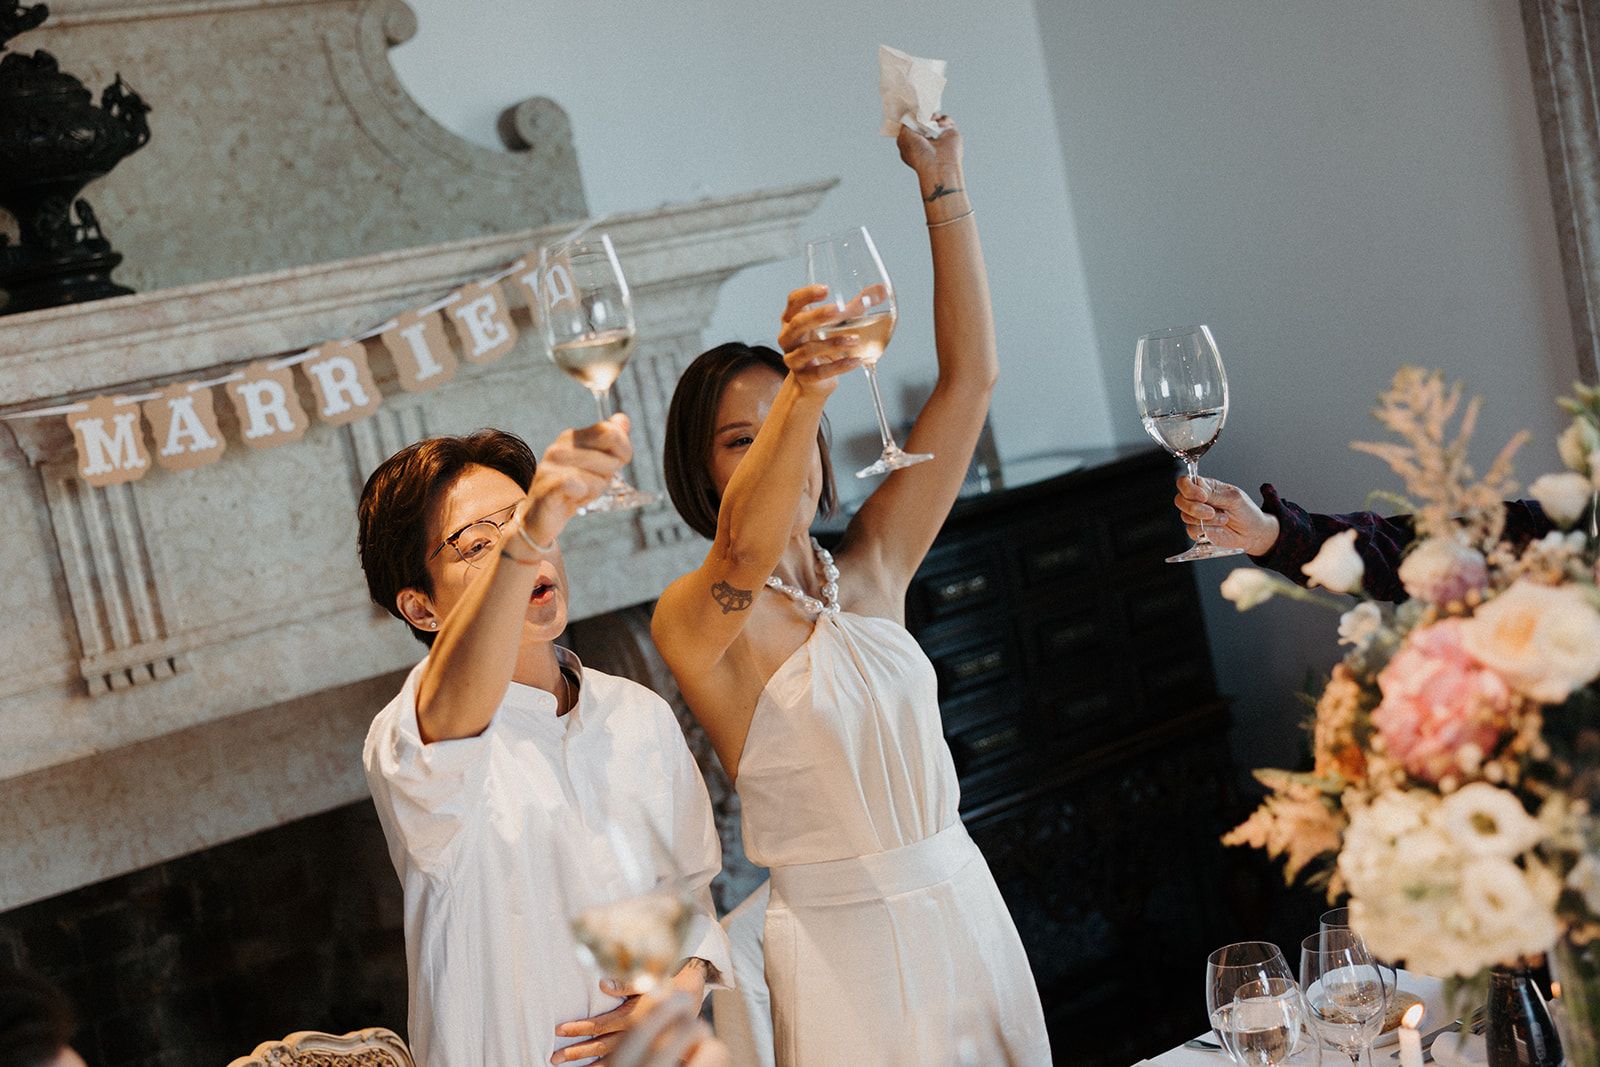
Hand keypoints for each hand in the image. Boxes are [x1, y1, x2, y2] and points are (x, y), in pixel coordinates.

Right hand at [519, 415, 632, 547]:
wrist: (540, 517)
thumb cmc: (572, 490)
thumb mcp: (596, 465)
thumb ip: (611, 441)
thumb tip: (623, 419)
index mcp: (572, 438)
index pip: (610, 432)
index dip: (623, 452)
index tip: (614, 466)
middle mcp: (560, 448)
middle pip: (610, 458)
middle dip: (608, 476)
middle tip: (590, 485)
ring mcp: (550, 466)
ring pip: (597, 477)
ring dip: (595, 491)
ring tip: (579, 494)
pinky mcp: (545, 486)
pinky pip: (575, 484)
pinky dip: (581, 494)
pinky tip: (573, 498)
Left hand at [553, 962, 712, 1065]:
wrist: (690, 994)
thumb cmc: (666, 983)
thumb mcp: (648, 979)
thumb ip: (625, 983)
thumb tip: (602, 985)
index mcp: (634, 1015)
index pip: (600, 1025)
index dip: (580, 1028)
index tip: (560, 1030)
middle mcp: (636, 1032)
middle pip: (602, 1046)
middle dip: (578, 1052)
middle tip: (555, 1058)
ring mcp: (641, 1042)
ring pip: (611, 1057)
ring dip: (589, 1064)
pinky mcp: (646, 1046)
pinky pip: (624, 1060)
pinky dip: (606, 1066)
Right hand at [776, 285, 865, 395]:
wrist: (813, 380)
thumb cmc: (822, 344)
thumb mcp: (836, 323)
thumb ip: (856, 306)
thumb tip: (881, 290)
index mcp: (793, 319)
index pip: (793, 301)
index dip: (807, 295)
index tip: (826, 289)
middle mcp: (788, 337)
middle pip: (798, 324)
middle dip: (818, 316)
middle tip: (840, 311)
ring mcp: (794, 358)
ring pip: (808, 350)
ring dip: (833, 343)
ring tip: (855, 339)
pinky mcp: (804, 377)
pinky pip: (820, 372)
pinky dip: (839, 366)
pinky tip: (855, 361)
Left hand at [896, 113, 961, 178]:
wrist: (937, 164)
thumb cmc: (918, 154)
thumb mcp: (903, 136)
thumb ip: (906, 123)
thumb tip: (913, 115)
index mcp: (913, 143)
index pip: (912, 126)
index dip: (913, 119)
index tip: (913, 113)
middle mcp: (926, 140)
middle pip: (924, 121)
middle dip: (924, 115)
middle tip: (923, 115)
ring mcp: (938, 137)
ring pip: (936, 119)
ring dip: (934, 116)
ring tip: (932, 119)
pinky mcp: (950, 134)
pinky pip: (947, 121)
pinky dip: (944, 120)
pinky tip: (940, 125)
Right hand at [1173, 476, 1279, 555]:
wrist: (1252, 533)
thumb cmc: (1246, 511)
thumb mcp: (1234, 498)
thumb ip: (1214, 493)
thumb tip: (1197, 488)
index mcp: (1205, 487)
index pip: (1185, 482)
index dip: (1188, 489)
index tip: (1203, 496)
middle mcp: (1197, 500)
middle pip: (1180, 500)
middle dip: (1195, 508)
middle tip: (1212, 512)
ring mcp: (1196, 516)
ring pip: (1185, 516)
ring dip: (1206, 520)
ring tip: (1223, 519)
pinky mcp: (1197, 530)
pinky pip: (1191, 530)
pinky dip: (1206, 530)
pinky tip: (1218, 527)